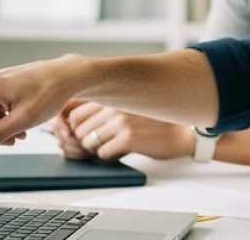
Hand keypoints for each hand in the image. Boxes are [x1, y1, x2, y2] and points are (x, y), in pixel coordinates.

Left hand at [54, 100, 193, 160]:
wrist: (184, 131)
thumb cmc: (154, 121)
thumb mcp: (127, 105)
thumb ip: (103, 108)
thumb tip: (66, 121)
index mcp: (112, 93)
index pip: (73, 110)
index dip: (72, 126)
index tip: (80, 133)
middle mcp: (114, 103)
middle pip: (77, 128)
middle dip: (82, 140)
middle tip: (96, 144)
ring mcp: (121, 120)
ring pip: (87, 141)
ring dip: (96, 149)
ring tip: (111, 146)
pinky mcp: (129, 137)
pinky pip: (102, 153)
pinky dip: (109, 157)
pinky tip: (121, 151)